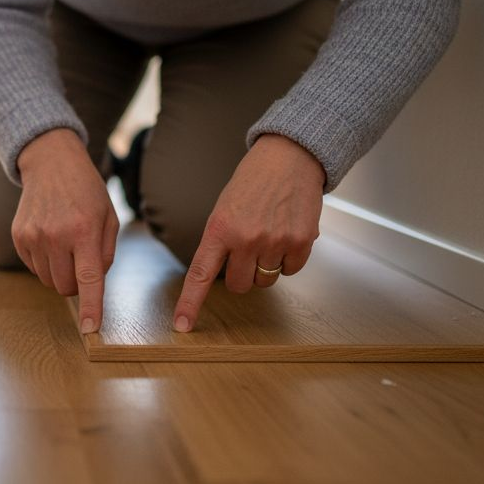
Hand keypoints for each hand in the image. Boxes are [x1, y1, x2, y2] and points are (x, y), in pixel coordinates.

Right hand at [13, 128, 118, 333]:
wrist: (51, 163)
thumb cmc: (87, 192)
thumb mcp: (109, 218)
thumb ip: (105, 254)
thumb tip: (93, 284)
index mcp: (84, 230)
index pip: (88, 278)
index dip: (91, 307)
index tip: (90, 329)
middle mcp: (55, 235)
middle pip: (65, 287)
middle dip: (77, 284)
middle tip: (82, 260)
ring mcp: (33, 236)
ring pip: (48, 280)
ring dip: (60, 272)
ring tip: (65, 244)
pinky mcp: (18, 236)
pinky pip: (33, 267)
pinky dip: (44, 262)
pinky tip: (50, 238)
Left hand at [172, 134, 324, 331]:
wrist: (288, 157)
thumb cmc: (252, 183)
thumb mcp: (224, 208)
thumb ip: (221, 240)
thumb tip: (226, 275)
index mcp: (219, 228)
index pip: (200, 274)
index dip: (190, 303)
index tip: (182, 326)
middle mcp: (245, 238)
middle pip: (238, 285)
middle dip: (241, 275)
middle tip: (247, 250)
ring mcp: (274, 241)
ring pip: (265, 281)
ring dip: (266, 267)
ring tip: (268, 236)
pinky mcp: (301, 242)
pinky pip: (290, 271)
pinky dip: (288, 259)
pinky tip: (287, 234)